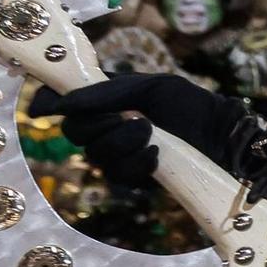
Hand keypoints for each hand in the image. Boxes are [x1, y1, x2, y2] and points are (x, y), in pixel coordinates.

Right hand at [29, 74, 250, 185]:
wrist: (222, 135)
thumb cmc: (189, 105)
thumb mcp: (150, 88)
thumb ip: (105, 93)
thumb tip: (58, 102)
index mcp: (106, 100)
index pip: (63, 102)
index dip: (48, 102)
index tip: (45, 106)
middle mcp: (106, 128)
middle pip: (75, 133)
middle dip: (102, 126)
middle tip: (135, 119)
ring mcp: (118, 155)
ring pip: (96, 156)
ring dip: (125, 144)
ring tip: (153, 134)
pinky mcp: (133, 178)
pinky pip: (118, 176)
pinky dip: (138, 164)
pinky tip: (158, 156)